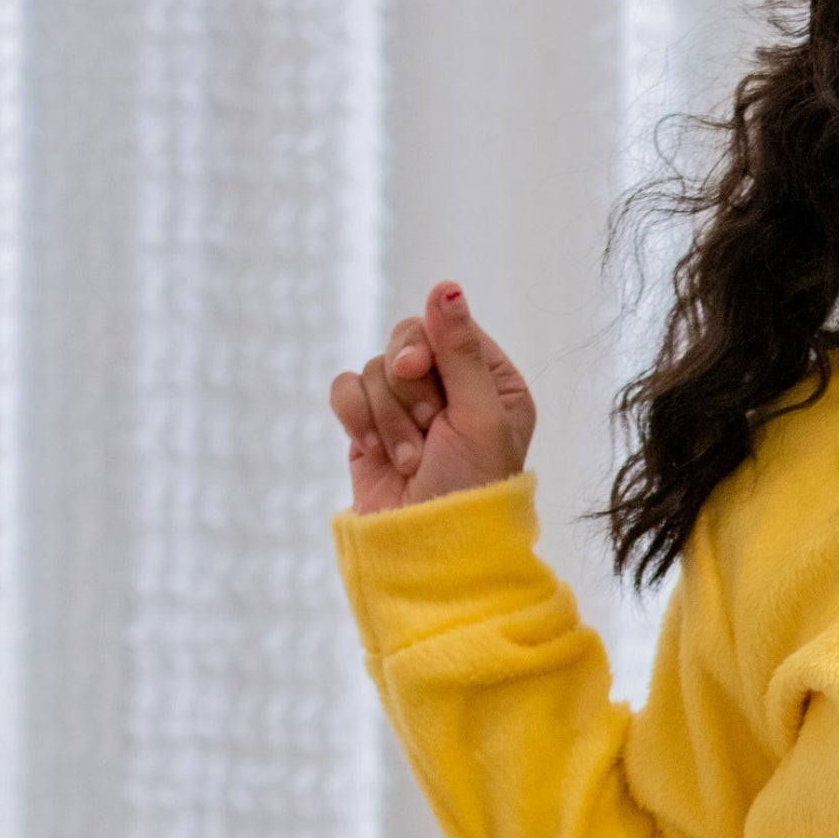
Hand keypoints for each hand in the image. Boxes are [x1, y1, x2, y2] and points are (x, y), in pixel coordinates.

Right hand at [329, 280, 535, 513]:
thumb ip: (460, 350)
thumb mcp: (478, 416)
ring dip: (388, 416)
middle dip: (406, 385)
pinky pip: (346, 388)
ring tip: (411, 460)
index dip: (426, 343)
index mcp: (492, 381)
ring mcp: (407, 406)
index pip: (446, 324)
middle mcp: (451, 388)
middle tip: (425, 425)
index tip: (421, 371)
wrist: (429, 552)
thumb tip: (446, 285)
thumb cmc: (470, 490)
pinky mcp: (370, 424)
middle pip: (405, 338)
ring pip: (374, 367)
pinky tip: (374, 452)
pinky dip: (355, 417)